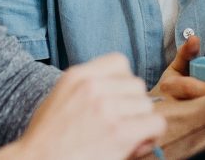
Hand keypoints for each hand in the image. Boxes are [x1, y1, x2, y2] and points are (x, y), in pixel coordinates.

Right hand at [12, 53, 164, 159]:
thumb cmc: (48, 137)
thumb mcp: (61, 97)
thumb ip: (90, 86)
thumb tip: (123, 92)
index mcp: (77, 76)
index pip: (119, 62)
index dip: (123, 82)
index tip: (116, 98)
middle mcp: (93, 87)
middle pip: (136, 85)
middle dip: (132, 104)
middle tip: (120, 122)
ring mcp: (107, 108)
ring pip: (146, 104)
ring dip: (140, 121)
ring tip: (123, 135)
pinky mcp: (120, 132)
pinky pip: (155, 123)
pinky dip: (150, 135)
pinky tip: (135, 143)